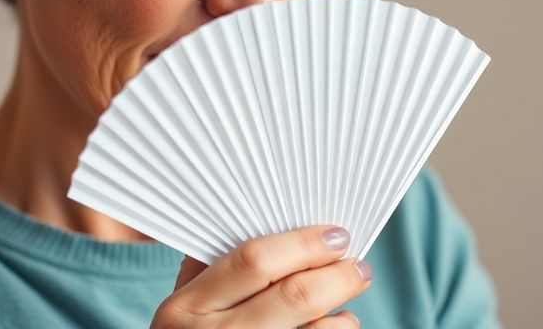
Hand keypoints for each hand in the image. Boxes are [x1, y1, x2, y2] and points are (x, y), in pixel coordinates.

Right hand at [151, 225, 371, 327]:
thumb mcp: (184, 300)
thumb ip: (213, 267)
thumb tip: (273, 225)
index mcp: (187, 306)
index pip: (254, 261)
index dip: (303, 244)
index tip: (334, 235)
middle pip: (294, 296)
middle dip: (337, 275)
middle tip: (358, 265)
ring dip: (343, 311)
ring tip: (350, 293)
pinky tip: (337, 322)